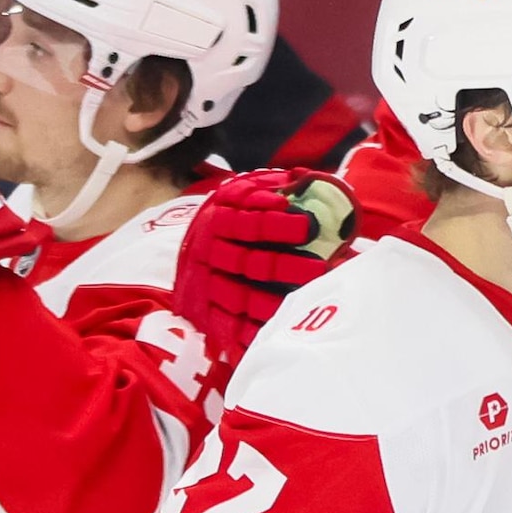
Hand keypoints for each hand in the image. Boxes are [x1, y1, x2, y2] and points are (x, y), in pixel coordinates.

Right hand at [176, 167, 350, 376]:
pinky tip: (277, 333)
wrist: (192, 249)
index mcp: (218, 218)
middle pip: (248, 262)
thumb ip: (272, 186)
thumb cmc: (232, 215)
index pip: (249, 223)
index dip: (278, 225)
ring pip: (240, 297)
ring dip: (273, 302)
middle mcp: (209, 252)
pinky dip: (250, 334)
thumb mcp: (243, 192)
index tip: (309, 226)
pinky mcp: (205, 312)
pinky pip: (228, 327)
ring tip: (305, 303)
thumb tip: (305, 178)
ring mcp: (206, 284)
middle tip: (320, 269)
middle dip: (285, 267)